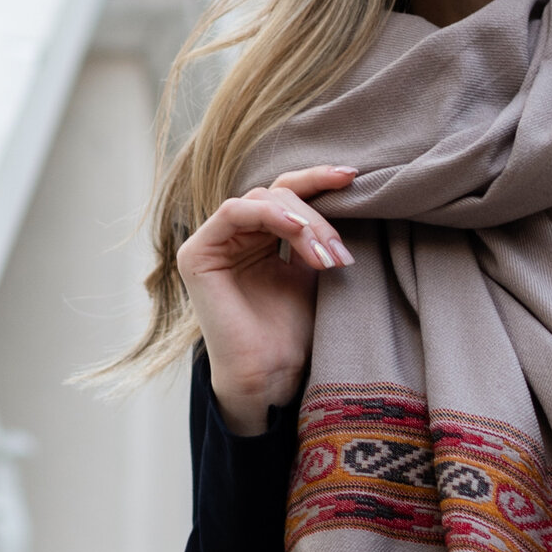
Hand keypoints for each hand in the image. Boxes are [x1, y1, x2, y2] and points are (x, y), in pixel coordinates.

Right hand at [176, 164, 357, 434]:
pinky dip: (268, 214)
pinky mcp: (197, 253)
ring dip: (300, 221)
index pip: (289, 192)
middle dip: (316, 218)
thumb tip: (347, 191)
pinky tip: (295, 230)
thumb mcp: (315, 271)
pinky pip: (233, 212)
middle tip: (339, 253)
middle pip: (279, 193)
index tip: (354, 177)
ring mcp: (214, 242)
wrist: (274, 374)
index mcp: (263, 237)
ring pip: (262, 199)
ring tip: (325, 255)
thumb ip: (318, 234)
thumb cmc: (296, 332)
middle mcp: (237, 235)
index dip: (319, 180)